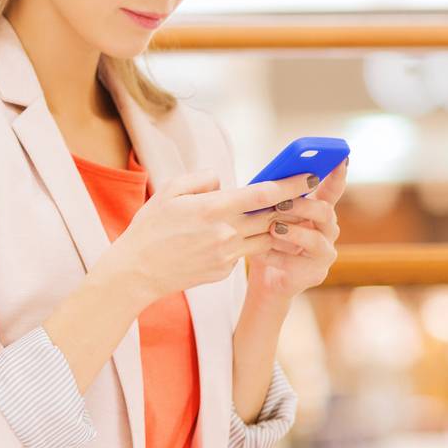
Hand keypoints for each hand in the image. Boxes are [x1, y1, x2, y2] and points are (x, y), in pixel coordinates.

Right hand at [106, 171, 323, 302]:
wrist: (137, 271)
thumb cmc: (150, 228)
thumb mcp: (169, 192)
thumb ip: (201, 180)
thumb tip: (224, 183)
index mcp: (213, 209)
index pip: (264, 194)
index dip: (291, 184)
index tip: (310, 176)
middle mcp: (226, 233)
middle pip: (273, 216)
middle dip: (294, 205)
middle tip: (308, 195)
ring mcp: (227, 255)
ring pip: (266, 237)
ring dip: (277, 226)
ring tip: (284, 215)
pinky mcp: (225, 271)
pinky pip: (245, 252)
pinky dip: (248, 242)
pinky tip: (242, 236)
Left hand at [245, 157, 346, 298]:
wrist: (266, 280)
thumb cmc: (266, 239)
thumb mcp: (266, 214)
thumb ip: (272, 198)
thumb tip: (264, 180)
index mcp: (317, 210)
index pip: (332, 190)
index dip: (338, 174)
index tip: (342, 157)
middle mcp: (327, 229)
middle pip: (325, 212)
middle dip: (303, 205)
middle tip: (280, 203)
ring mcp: (325, 252)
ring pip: (316, 239)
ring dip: (293, 232)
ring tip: (273, 229)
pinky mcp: (315, 272)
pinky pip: (297, 263)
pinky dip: (276, 256)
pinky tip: (260, 253)